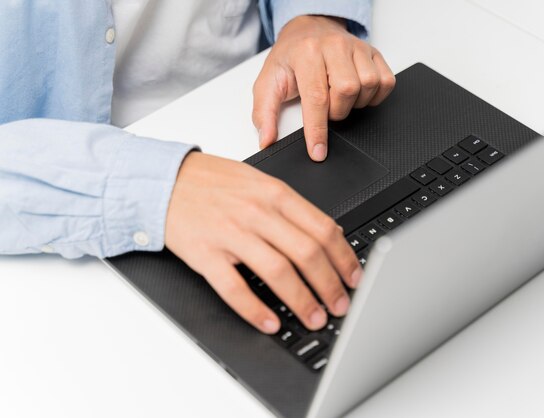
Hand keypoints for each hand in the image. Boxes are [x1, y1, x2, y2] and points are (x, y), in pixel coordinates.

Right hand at [164, 152, 362, 333]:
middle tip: (341, 305)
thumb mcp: (259, 182)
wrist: (164, 179)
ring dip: (302, 300)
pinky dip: (255, 309)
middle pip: (307, 253)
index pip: (323, 229)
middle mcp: (257, 213)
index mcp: (275, 194)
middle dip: (330, 285)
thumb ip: (292, 207)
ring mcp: (231, 234)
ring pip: (278, 272)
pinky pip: (234, 288)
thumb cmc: (213, 182)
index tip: (354, 277)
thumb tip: (328, 233)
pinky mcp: (206, 254)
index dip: (344, 258)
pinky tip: (270, 322)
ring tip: (315, 318)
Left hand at [253, 15, 395, 161]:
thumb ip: (264, 113)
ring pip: (369, 85)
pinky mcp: (373, 52)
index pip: (316, 98)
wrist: (308, 30)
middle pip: (346, 90)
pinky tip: (358, 95)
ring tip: (339, 99)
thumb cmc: (290, 58)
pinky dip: (374, 96)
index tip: (317, 151)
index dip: (317, 130)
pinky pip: (385, 81)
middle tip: (326, 109)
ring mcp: (357, 47)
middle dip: (336, 111)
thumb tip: (267, 140)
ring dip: (355, 103)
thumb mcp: (268, 82)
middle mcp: (334, 46)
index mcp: (306, 53)